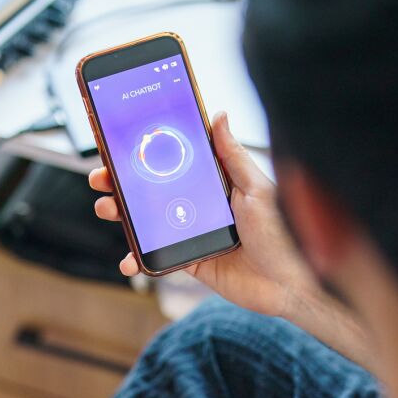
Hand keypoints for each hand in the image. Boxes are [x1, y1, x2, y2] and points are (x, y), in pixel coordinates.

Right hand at [91, 111, 315, 317]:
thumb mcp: (256, 187)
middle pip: (153, 191)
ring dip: (122, 216)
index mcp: (216, 183)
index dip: (147, 155)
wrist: (294, 283)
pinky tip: (127, 259)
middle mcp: (201, 206)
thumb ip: (232, 155)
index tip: (120, 145)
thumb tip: (219, 115)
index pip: (175, 163)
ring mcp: (193, 234)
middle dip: (123, 183)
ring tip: (106, 208)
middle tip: (102, 177)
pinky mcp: (191, 262)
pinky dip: (137, 260)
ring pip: (148, 222)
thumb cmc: (284, 232)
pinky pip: (157, 259)